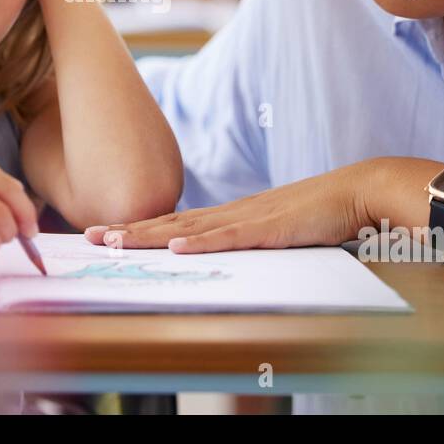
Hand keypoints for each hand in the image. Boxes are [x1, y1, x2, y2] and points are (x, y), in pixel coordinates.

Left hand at [82, 161, 381, 253]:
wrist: (356, 190)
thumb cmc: (320, 213)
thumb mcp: (275, 231)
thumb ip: (249, 241)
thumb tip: (223, 253)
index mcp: (231, 215)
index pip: (176, 224)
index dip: (139, 229)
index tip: (107, 234)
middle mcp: (231, 213)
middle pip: (170, 224)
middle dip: (128, 231)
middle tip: (88, 236)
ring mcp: (248, 218)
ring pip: (188, 229)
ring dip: (149, 236)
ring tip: (113, 241)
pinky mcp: (269, 228)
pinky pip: (229, 237)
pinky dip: (200, 243)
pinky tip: (175, 247)